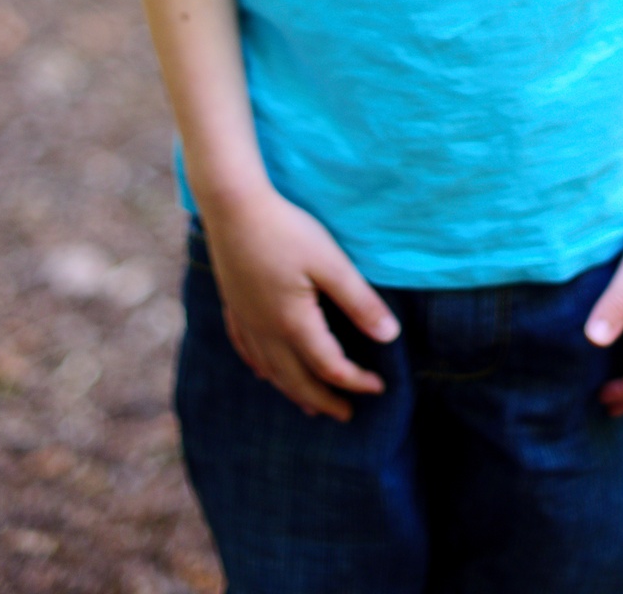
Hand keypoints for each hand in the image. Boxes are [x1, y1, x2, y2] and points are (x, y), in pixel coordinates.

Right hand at [201, 184, 400, 421]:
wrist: (232, 205)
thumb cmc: (285, 229)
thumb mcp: (330, 262)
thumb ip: (359, 301)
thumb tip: (390, 336)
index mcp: (293, 323)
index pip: (330, 366)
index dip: (356, 380)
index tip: (379, 387)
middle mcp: (266, 330)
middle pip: (296, 378)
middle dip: (324, 399)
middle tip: (345, 415)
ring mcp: (246, 318)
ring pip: (270, 369)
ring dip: (293, 390)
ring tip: (309, 404)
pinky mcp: (233, 304)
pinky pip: (246, 349)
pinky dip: (260, 366)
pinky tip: (262, 371)